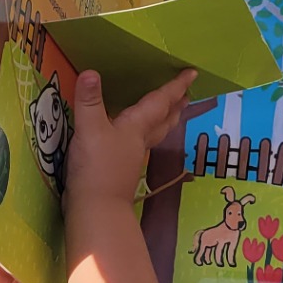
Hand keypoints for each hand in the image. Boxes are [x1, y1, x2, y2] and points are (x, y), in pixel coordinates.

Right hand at [65, 69, 194, 207]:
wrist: (96, 210)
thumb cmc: (97, 168)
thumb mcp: (89, 129)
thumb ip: (90, 101)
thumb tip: (91, 72)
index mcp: (136, 127)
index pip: (160, 102)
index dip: (175, 86)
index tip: (192, 74)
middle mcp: (139, 141)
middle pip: (164, 120)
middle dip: (175, 105)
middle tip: (187, 94)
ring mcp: (131, 158)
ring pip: (155, 134)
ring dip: (165, 120)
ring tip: (171, 112)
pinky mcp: (121, 170)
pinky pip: (139, 145)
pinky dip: (144, 134)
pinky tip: (134, 137)